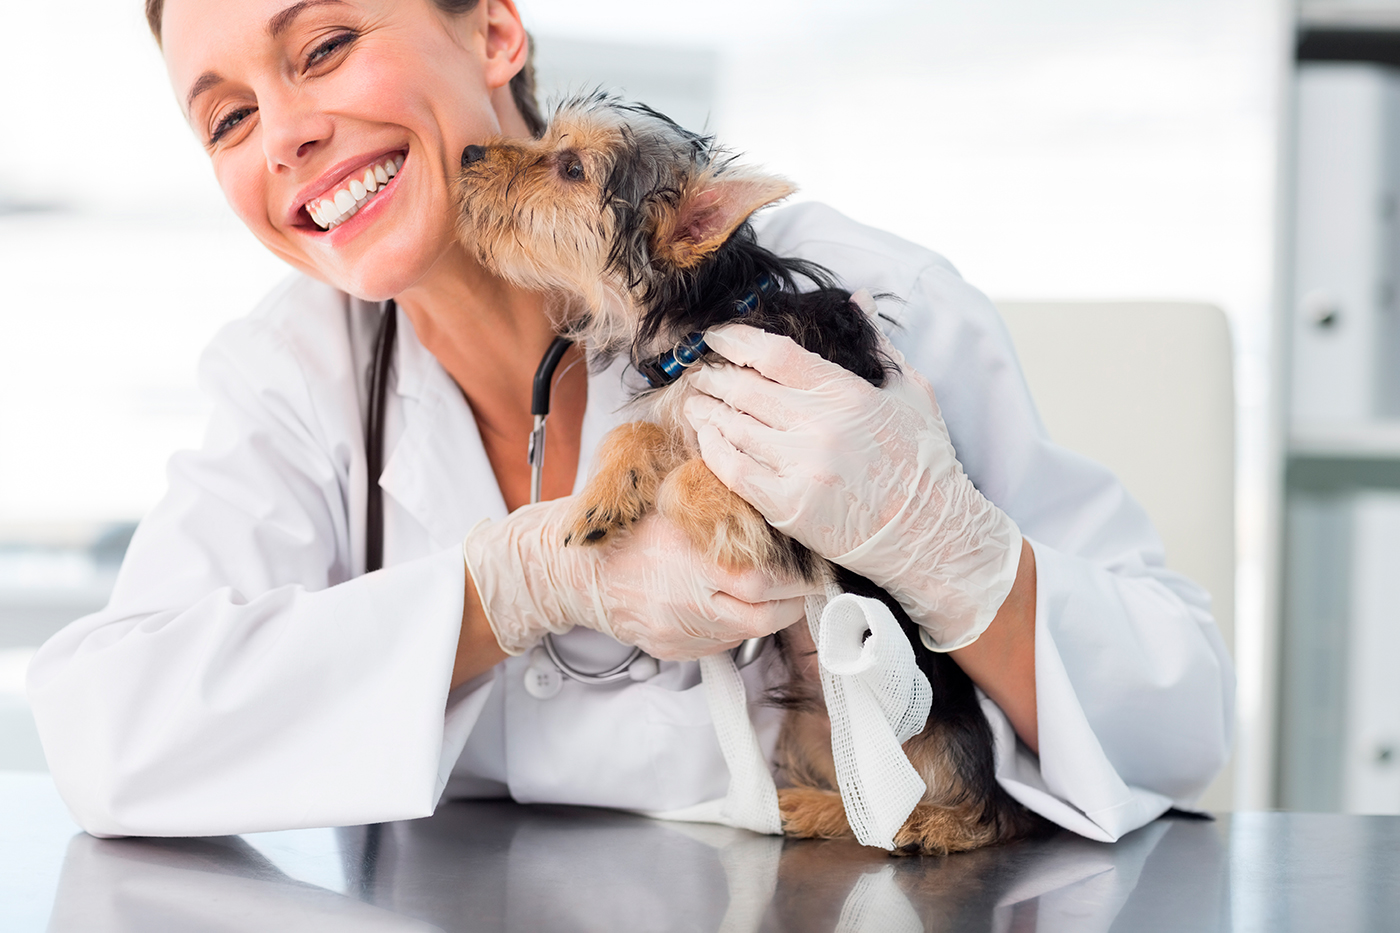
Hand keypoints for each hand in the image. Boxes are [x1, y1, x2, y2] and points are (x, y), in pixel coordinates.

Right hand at [462, 499, 811, 659]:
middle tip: (804, 584)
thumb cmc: (622, 532)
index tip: (810, 564)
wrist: (574, 574)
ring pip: (746, 634)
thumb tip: (765, 493)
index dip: (795, 576)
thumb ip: (713, 501)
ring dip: (767, 615)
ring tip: (774, 593)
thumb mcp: (667, 501)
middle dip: (792, 602)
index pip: (762, 579)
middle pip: (763, 616)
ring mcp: (681, 631)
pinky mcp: (674, 649)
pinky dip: (735, 626)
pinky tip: (731, 605)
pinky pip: (720, 645)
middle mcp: (687, 601)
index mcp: (690, 559)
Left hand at [683, 324, 1021, 649]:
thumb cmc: (923, 461)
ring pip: (733, 427)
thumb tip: (857, 299)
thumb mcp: (912, 391)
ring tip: (694, 402)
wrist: (931, 532)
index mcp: (846, 393)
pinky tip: (706, 438)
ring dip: (706, 411)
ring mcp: (801, 468)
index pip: (775, 354)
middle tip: (701, 373)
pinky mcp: (788, 506)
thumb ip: (878, 344)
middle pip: (745, 388)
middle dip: (714, 376)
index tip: (716, 337)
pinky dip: (712, 449)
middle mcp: (819, 427)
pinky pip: (733, 470)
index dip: (737, 340)